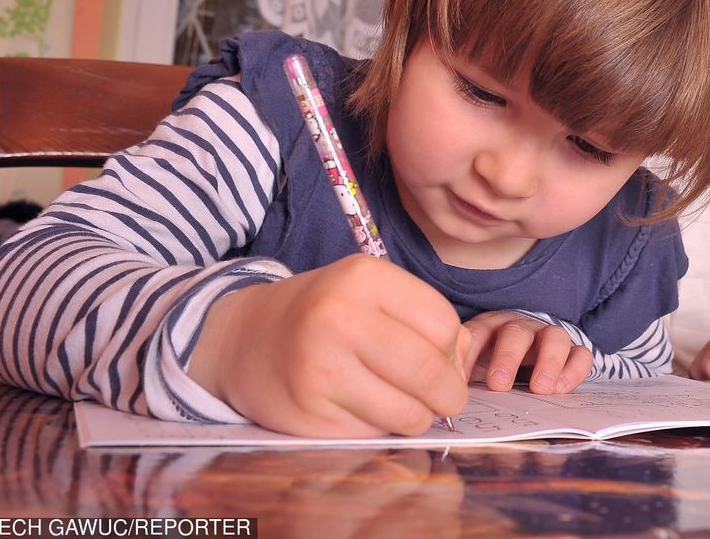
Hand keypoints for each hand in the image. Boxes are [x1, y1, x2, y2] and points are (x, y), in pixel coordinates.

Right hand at [189, 254, 469, 437]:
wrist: (244, 339)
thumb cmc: (325, 315)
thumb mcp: (371, 295)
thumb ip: (424, 320)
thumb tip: (465, 363)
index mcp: (365, 278)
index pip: (444, 325)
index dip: (454, 351)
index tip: (443, 361)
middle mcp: (341, 316)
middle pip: (431, 371)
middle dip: (450, 395)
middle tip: (444, 400)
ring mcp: (322, 366)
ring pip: (410, 412)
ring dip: (417, 416)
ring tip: (398, 402)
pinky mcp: (309, 411)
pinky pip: (375, 432)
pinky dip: (380, 428)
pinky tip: (359, 408)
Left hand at [462, 312, 592, 393]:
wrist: (530, 360)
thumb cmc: (495, 366)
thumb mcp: (476, 367)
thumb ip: (465, 376)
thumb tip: (448, 396)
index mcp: (491, 328)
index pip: (479, 332)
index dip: (470, 353)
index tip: (462, 379)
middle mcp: (521, 328)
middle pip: (516, 333)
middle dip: (507, 358)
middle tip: (499, 385)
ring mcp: (549, 337)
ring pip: (555, 336)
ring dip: (548, 362)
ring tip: (540, 389)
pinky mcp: (573, 351)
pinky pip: (581, 354)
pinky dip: (574, 370)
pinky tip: (561, 390)